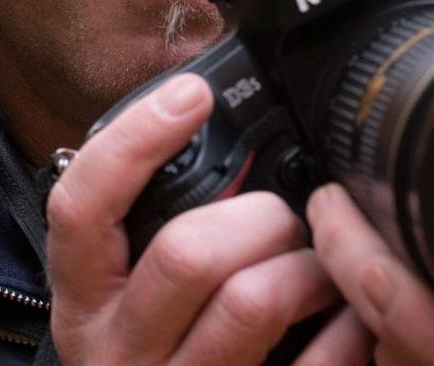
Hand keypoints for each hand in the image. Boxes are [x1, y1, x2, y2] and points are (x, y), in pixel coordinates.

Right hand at [46, 74, 369, 365]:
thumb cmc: (164, 347)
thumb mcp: (129, 287)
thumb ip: (157, 217)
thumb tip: (207, 113)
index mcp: (83, 298)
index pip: (81, 205)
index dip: (135, 140)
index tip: (193, 95)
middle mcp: (117, 351)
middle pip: (187, 253)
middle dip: (260, 216)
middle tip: (285, 218)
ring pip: (252, 301)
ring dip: (307, 267)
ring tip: (320, 265)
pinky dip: (348, 331)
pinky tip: (352, 319)